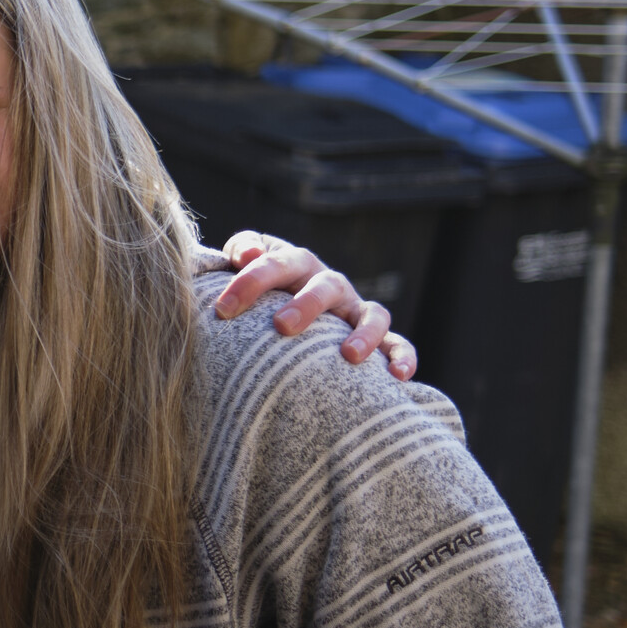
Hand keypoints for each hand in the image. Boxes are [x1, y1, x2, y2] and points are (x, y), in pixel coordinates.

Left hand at [217, 231, 418, 380]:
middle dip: (307, 304)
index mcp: (297, 264)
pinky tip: (398, 377)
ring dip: (364, 333)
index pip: (276, 264)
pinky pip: (398, 345)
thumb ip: (242, 250)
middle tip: (283, 326)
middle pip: (325, 287)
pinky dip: (403, 357)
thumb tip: (248, 255)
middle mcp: (330, 285)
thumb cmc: (261, 287)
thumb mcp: (246, 260)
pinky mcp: (377, 337)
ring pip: (372, 314)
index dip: (250, 283)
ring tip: (349, 355)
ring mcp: (355, 311)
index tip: (223, 309)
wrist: (284, 302)